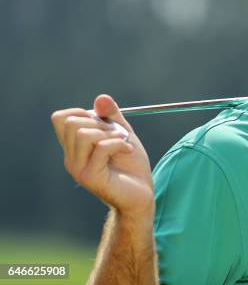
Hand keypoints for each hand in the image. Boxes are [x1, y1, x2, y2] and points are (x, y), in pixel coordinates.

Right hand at [51, 95, 153, 217]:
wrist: (142, 194)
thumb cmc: (132, 166)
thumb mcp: (122, 133)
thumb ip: (111, 116)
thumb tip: (101, 97)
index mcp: (74, 146)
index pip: (60, 118)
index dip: (82, 111)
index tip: (104, 122)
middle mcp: (71, 157)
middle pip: (71, 122)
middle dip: (100, 122)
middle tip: (116, 135)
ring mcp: (78, 168)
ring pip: (83, 133)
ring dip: (109, 133)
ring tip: (122, 143)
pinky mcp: (90, 177)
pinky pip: (101, 147)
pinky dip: (119, 143)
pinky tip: (127, 150)